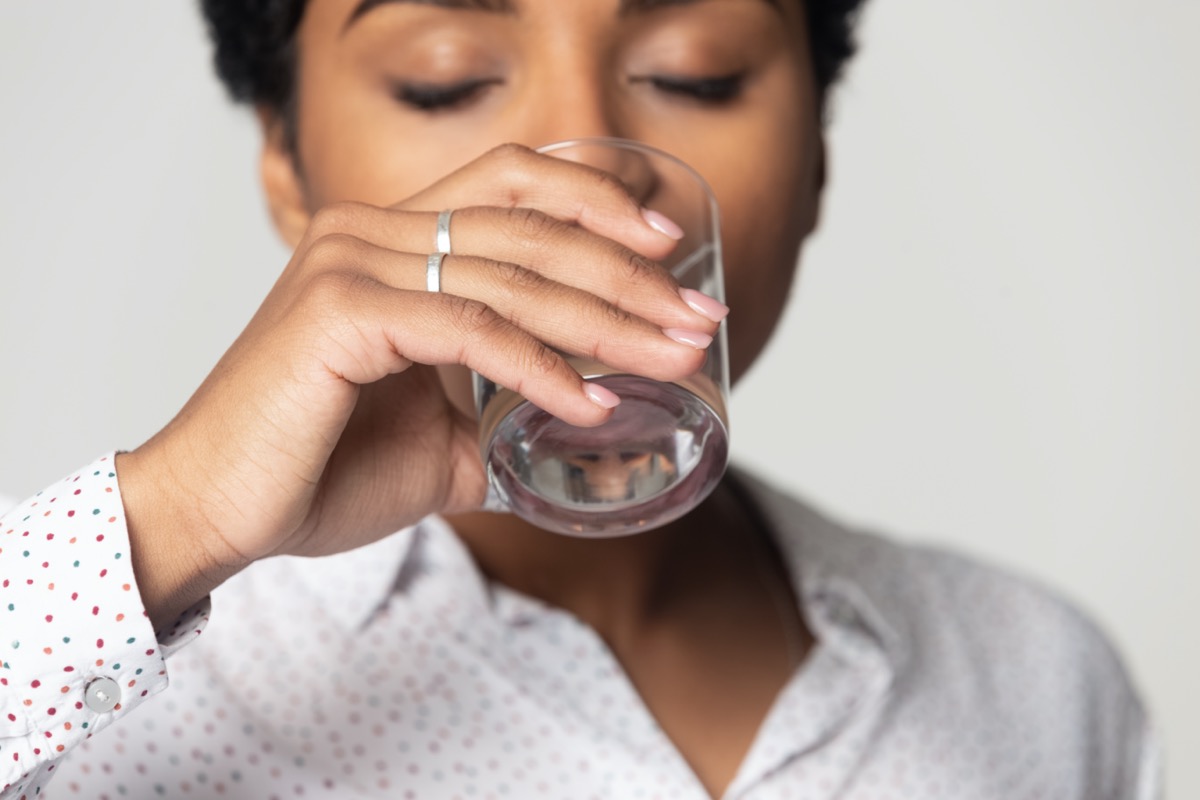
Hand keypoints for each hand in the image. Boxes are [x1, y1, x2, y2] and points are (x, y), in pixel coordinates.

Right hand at [116, 144, 723, 626]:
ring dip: (607, 320)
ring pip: (511, 277)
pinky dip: (541, 369)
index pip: (508, 182)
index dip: (593, 200)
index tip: (666, 243)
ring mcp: (351, 263)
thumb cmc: (316, 471)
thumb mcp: (436, 437)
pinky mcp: (342, 313)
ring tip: (674, 356)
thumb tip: (574, 433)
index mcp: (386, 238)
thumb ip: (499, 418)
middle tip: (701, 316)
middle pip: (528, 228)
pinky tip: (594, 403)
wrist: (220, 513)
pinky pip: (470, 329)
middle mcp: (367, 232)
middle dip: (628, 273)